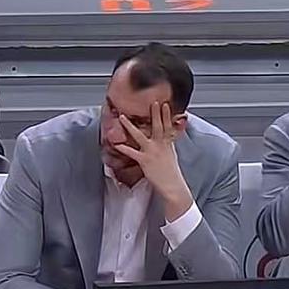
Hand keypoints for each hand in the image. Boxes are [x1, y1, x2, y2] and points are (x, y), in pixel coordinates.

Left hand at [114, 102, 193, 220]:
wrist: (172, 185)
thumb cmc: (171, 173)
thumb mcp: (172, 155)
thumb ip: (167, 145)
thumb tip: (165, 140)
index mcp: (167, 144)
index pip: (168, 126)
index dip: (166, 115)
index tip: (165, 104)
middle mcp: (160, 146)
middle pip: (158, 126)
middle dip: (155, 114)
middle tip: (153, 103)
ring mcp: (152, 152)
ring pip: (140, 136)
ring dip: (130, 126)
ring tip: (123, 117)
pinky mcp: (144, 160)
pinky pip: (132, 152)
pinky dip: (123, 148)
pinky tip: (116, 144)